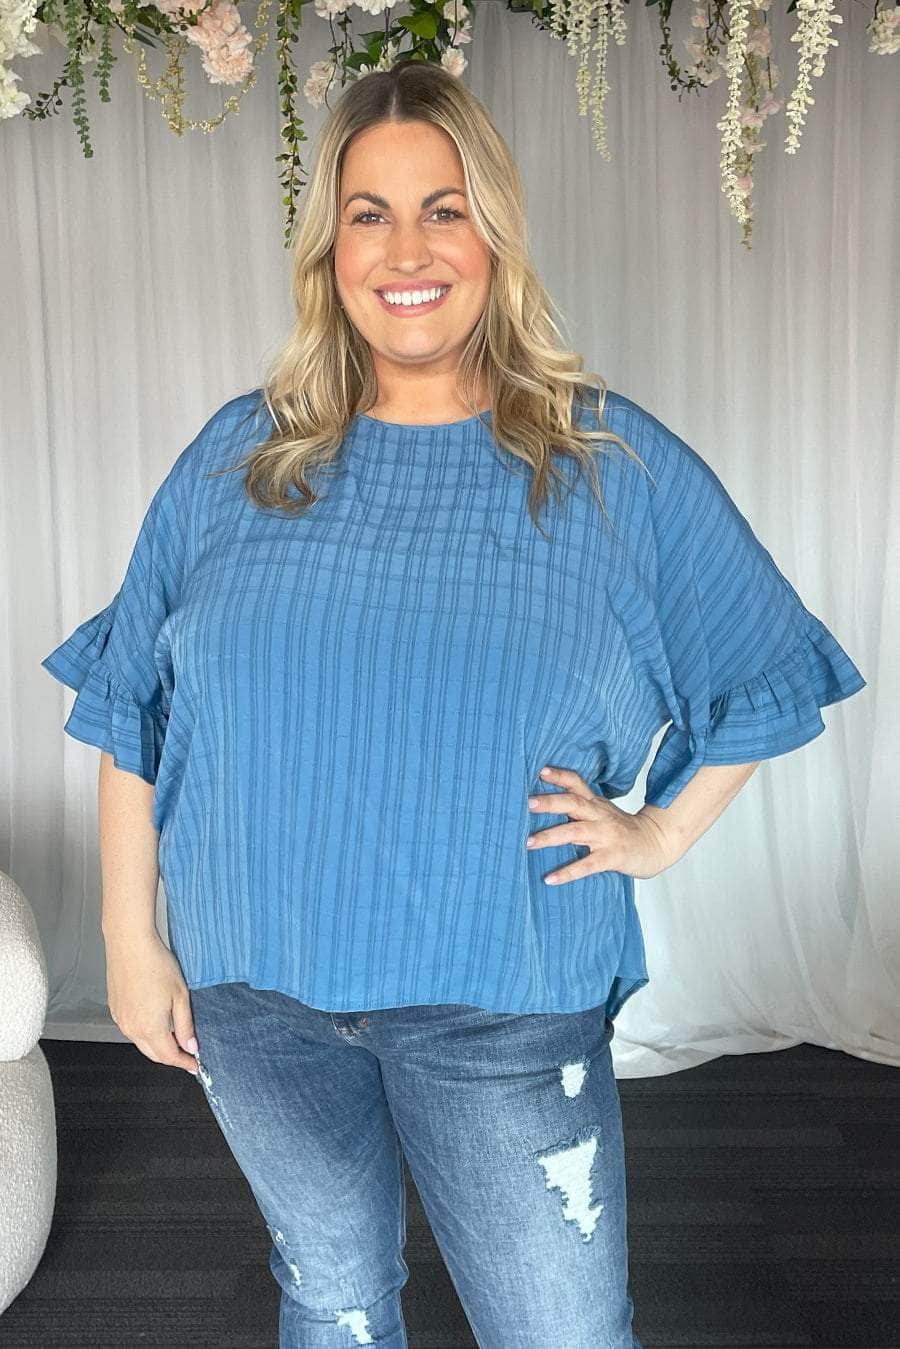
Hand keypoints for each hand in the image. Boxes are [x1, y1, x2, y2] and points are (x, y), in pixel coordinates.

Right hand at [104, 929, 200, 1074]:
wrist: (130, 944)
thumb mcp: (180, 995)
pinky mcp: (114, 1010)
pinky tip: (155, 1022)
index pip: (169, 1056)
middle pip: (154, 1054)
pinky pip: (131, 1030)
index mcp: (150, 1028)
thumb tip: (191, 1046)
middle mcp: (131, 1028)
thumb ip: (185, 1025)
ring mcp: (120, 1019)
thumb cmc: (156, 964)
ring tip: (174, 1037)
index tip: (196, 1065)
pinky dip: (145, 1033)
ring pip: (141, 1043)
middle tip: (187, 1054)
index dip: (184, 1063)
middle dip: (171, 1057)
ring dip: (157, 1045)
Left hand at [526, 765, 676, 883]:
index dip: (560, 776)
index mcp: (595, 804)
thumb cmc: (621, 829)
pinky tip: (550, 879)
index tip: (541, 771)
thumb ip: (579, 805)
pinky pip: (587, 865)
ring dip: (551, 836)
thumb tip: (543, 801)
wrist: (655, 844)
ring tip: (528, 843)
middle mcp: (599, 816)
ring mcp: (606, 836)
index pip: (577, 784)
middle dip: (550, 803)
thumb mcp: (602, 810)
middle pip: (573, 803)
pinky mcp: (611, 857)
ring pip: (575, 832)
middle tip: (527, 803)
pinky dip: (568, 872)